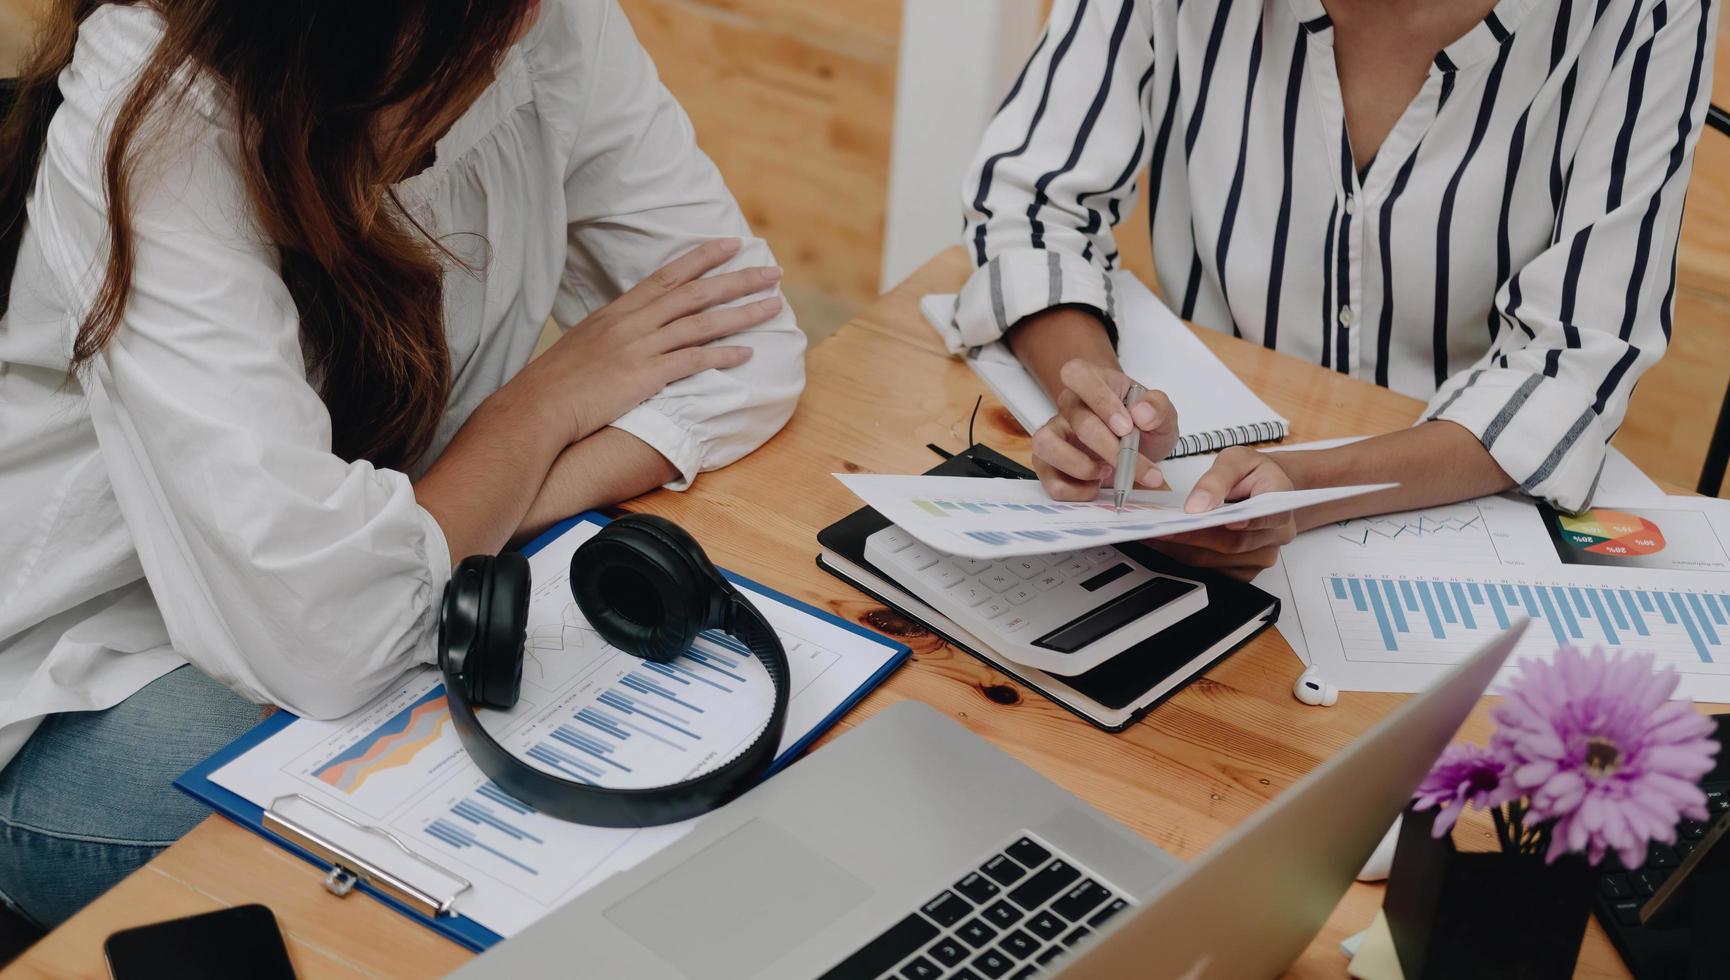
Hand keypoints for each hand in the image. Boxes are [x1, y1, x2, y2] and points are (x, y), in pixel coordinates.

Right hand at [505, 238, 781, 444]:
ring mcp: (640, 347)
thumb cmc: (556, 382)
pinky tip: (748, 353)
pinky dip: (722, 355)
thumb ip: (613, 333)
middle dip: (737, 278)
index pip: (668, 275)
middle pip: (695, 292)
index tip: (731, 244)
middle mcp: (633, 322)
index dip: (702, 258)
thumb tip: (630, 333)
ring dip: (742, 313)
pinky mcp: (644, 376)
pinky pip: (692, 361)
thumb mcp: (585, 344)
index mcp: (619, 311)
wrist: (537, 407)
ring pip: (701, 322)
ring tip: (774, 305)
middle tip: (771, 270)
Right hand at [1030, 358, 1178, 500]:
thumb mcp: (1162, 413)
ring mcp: (1055, 434)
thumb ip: (1158, 407)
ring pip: (1045, 444)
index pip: (1079, 375)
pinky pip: (1048, 478)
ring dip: (1079, 466)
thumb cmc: (1144, 424)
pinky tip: (1095, 487)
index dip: (1101, 401)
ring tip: (1105, 472)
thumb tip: (1142, 414)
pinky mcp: (1049, 463)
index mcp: (1093, 382)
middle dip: (1108, 447)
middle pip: (1077, 420)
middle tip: (1130, 462)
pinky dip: (1074, 490)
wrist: (1140, 447)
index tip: (1126, 427)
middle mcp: (1070, 406)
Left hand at [1147, 447, 1296, 579]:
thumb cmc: (1252, 472)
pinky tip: (1171, 546)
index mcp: (1281, 501)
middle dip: (1196, 537)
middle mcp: (1278, 533)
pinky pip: (1218, 571)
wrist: (1264, 487)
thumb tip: (1197, 505)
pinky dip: (1191, 559)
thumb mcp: (1236, 460)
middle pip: (1236, 543)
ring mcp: (1263, 554)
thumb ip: (1217, 479)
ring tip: (1158, 537)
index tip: (1227, 521)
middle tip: (1164, 529)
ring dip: (1188, 550)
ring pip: (1222, 561)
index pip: (1270, 516)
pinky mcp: (1248, 568)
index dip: (1250, 522)